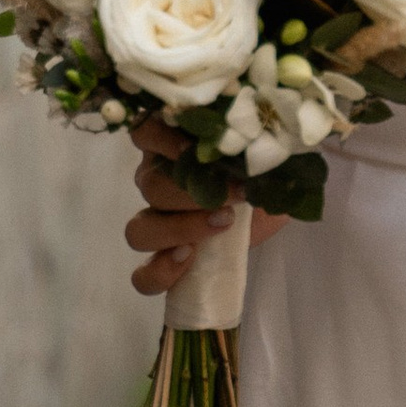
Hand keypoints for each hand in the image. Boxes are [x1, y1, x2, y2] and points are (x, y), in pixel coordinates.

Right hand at [125, 121, 279, 297]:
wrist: (267, 215)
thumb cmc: (259, 176)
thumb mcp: (263, 159)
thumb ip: (254, 150)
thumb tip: (263, 154)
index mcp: (173, 148)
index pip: (145, 131)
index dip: (160, 138)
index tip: (191, 147)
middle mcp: (155, 180)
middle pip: (149, 185)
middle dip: (191, 194)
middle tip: (234, 198)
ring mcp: (153, 221)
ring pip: (138, 229)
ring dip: (178, 230)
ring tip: (220, 226)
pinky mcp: (161, 260)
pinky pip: (142, 274)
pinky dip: (161, 271)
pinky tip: (189, 260)